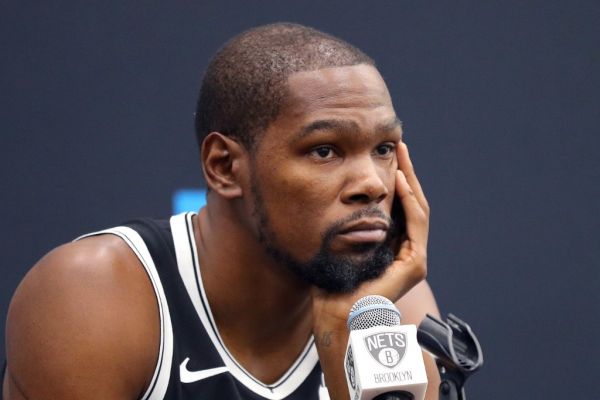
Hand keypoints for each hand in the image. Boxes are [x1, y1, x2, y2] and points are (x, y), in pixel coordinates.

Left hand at [310, 142, 429, 398]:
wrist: (337, 310)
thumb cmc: (333, 278)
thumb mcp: (342, 241)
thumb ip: (351, 221)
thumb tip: (343, 194)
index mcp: (392, 245)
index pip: (400, 205)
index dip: (397, 178)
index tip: (388, 154)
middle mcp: (407, 250)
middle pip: (412, 203)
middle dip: (406, 172)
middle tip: (399, 145)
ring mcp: (414, 258)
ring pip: (418, 209)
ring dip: (410, 180)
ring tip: (401, 154)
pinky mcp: (416, 264)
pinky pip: (415, 224)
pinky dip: (409, 201)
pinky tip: (400, 180)